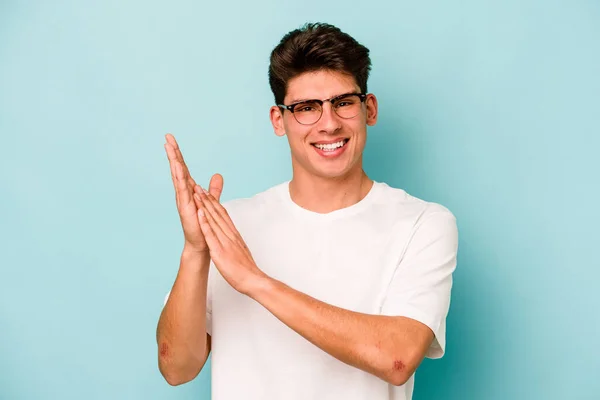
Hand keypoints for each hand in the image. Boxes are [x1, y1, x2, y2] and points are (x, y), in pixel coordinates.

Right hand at [164, 133, 222, 252]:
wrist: (202, 242)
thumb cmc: (203, 223)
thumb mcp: (210, 201)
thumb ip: (213, 189)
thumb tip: (218, 175)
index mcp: (189, 189)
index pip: (183, 168)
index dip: (178, 154)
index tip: (172, 139)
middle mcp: (184, 192)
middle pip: (178, 168)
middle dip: (173, 153)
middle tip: (167, 137)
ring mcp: (183, 199)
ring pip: (178, 176)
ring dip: (174, 161)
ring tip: (169, 147)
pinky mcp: (185, 207)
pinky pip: (182, 189)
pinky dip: (179, 177)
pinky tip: (177, 167)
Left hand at [193, 186, 267, 294]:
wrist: (253, 280)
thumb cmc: (247, 269)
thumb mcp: (241, 251)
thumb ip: (235, 242)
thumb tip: (231, 237)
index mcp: (234, 235)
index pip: (224, 215)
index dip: (214, 203)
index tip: (207, 193)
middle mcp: (230, 235)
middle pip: (218, 214)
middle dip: (208, 199)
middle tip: (199, 187)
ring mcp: (225, 242)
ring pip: (214, 220)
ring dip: (205, 206)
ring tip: (197, 194)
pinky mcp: (220, 251)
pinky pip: (211, 235)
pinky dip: (205, 223)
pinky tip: (200, 214)